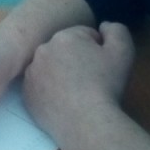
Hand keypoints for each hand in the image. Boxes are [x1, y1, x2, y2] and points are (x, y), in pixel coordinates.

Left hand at [22, 22, 134, 149]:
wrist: (86, 122)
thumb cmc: (106, 85)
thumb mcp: (123, 51)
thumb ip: (116, 30)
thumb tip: (103, 26)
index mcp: (64, 37)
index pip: (84, 36)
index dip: (97, 50)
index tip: (102, 66)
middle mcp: (42, 51)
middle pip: (65, 50)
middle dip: (77, 59)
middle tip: (90, 80)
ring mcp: (31, 74)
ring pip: (50, 67)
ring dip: (61, 73)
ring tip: (77, 92)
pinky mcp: (26, 95)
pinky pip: (40, 86)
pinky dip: (49, 91)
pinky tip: (64, 101)